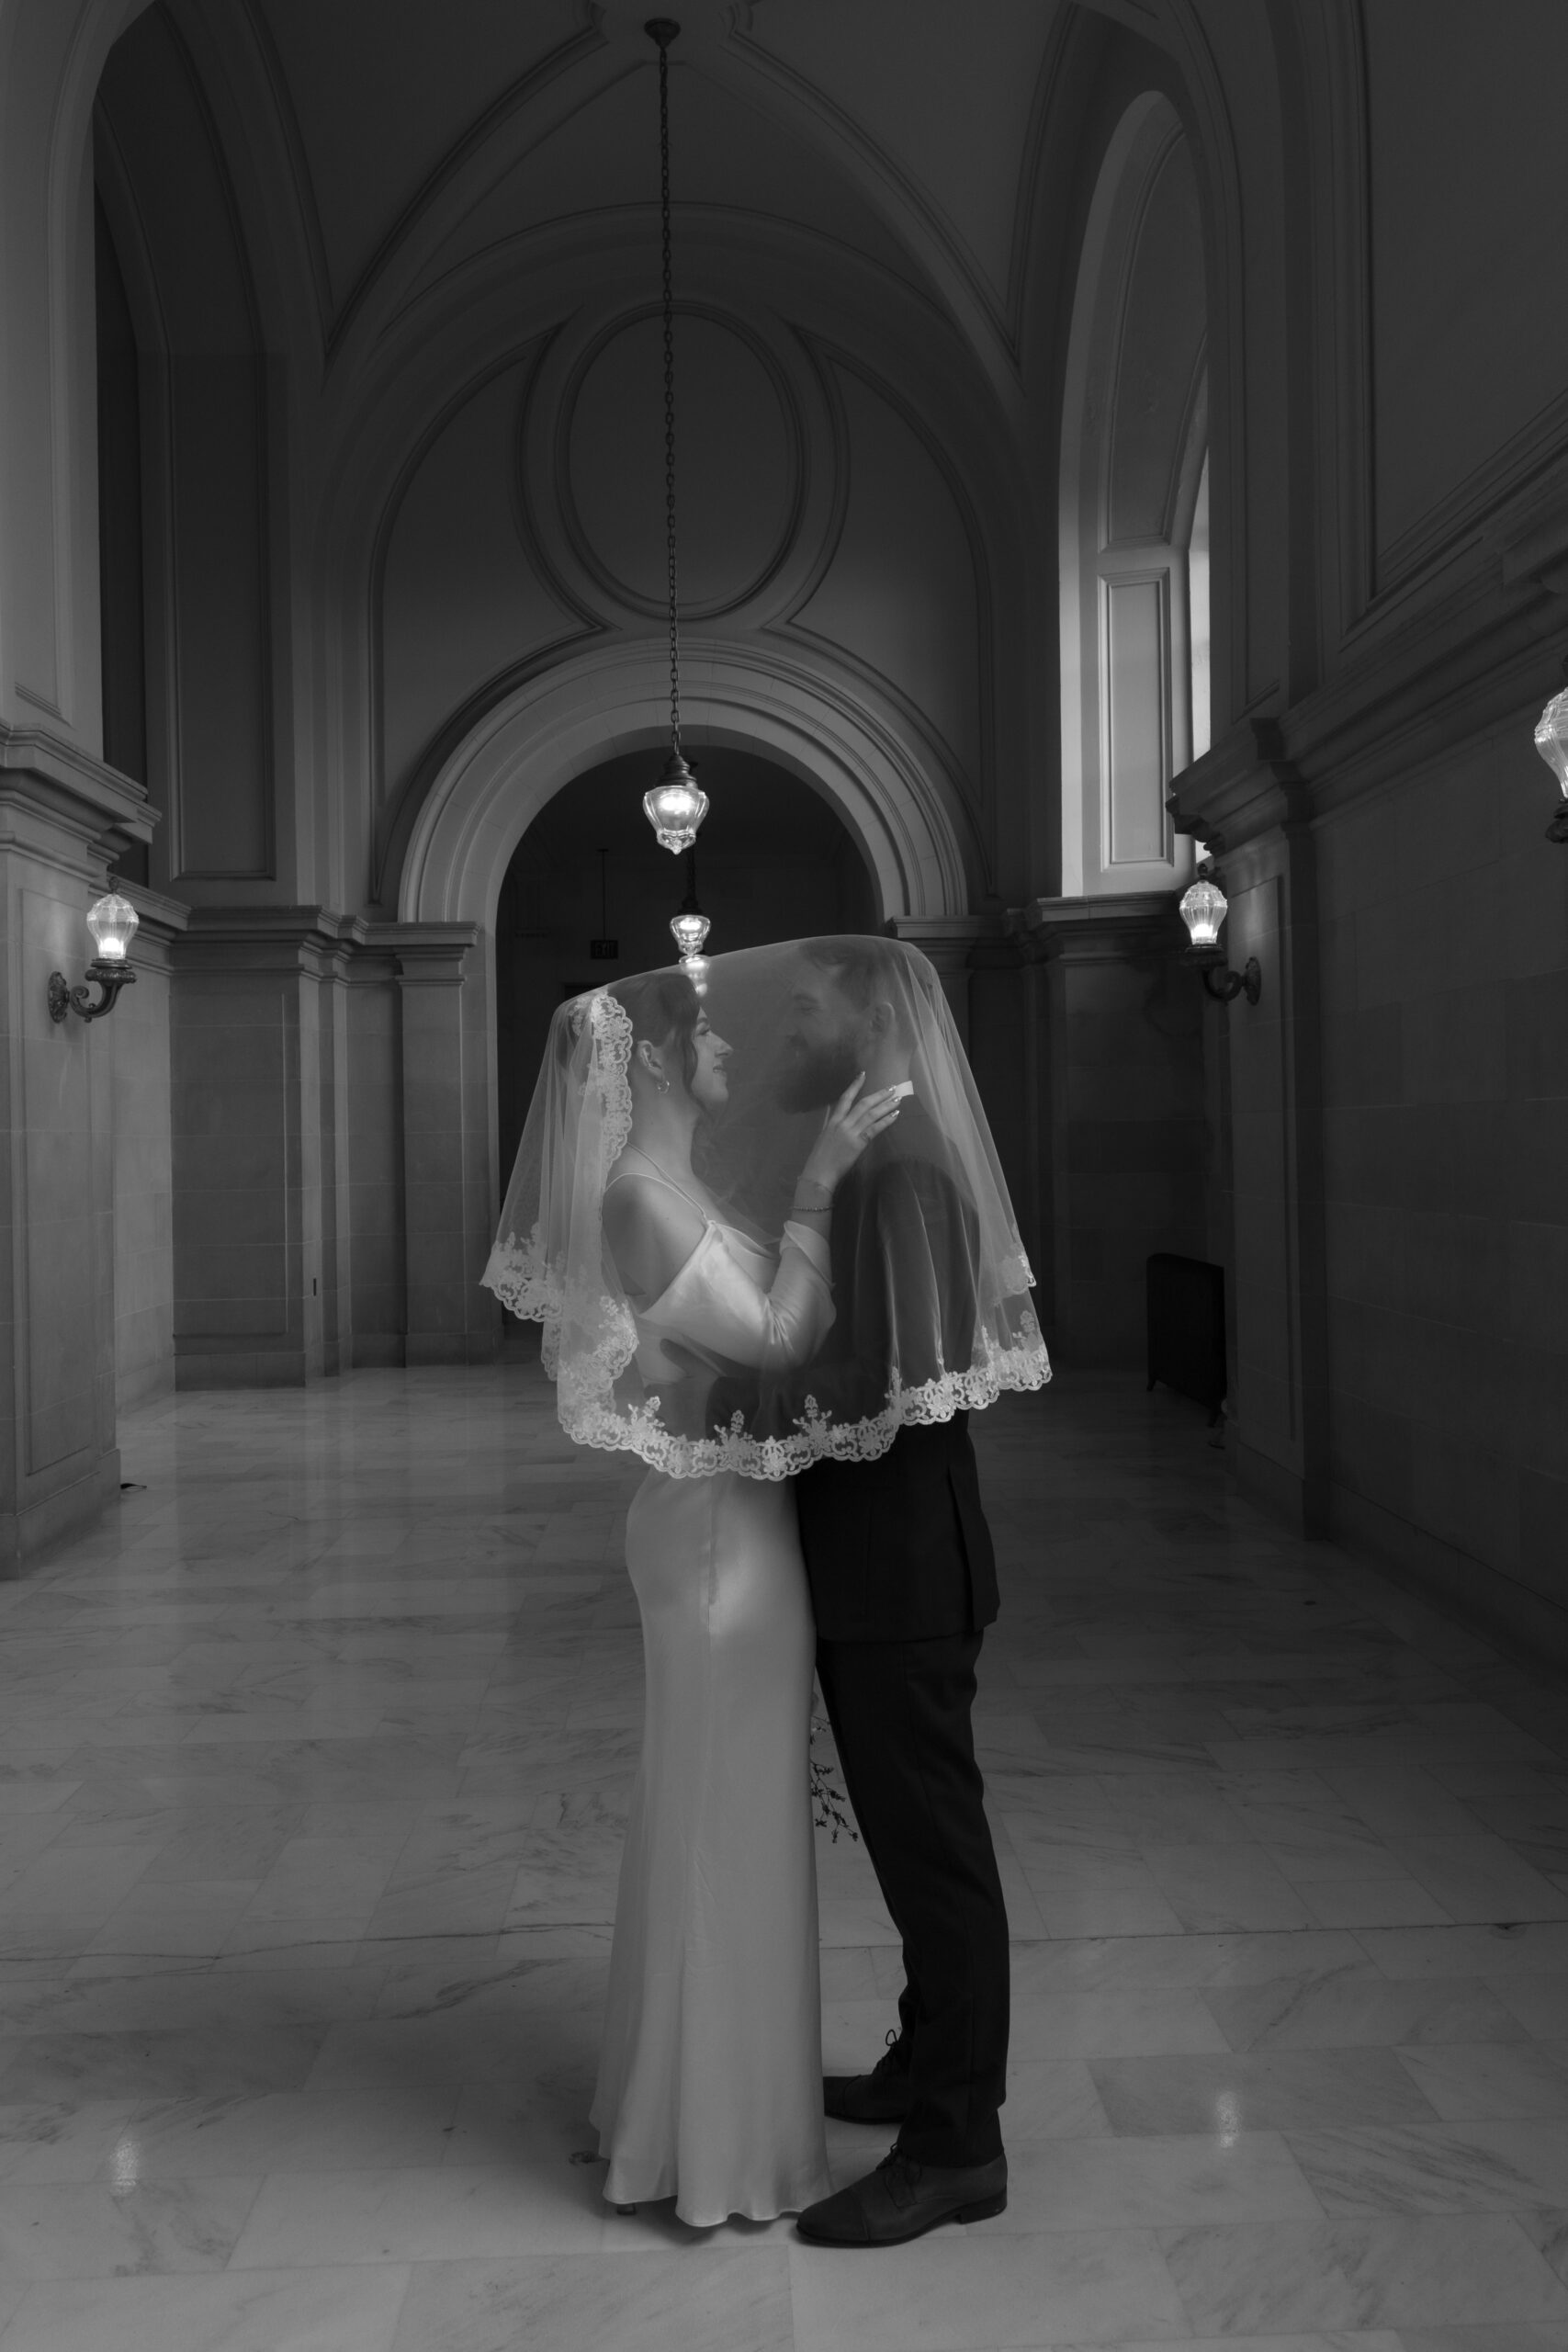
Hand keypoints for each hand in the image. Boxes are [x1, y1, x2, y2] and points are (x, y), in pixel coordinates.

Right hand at [798, 1075, 903, 1196]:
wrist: (818, 1172)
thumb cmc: (820, 1159)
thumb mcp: (825, 1138)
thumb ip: (835, 1128)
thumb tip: (844, 1121)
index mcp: (833, 1121)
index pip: (845, 1098)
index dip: (855, 1085)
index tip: (863, 1074)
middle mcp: (842, 1123)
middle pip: (863, 1104)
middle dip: (878, 1095)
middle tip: (891, 1088)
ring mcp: (851, 1133)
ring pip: (871, 1114)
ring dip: (886, 1105)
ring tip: (897, 1099)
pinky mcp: (858, 1143)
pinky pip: (875, 1129)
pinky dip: (886, 1121)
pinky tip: (895, 1115)